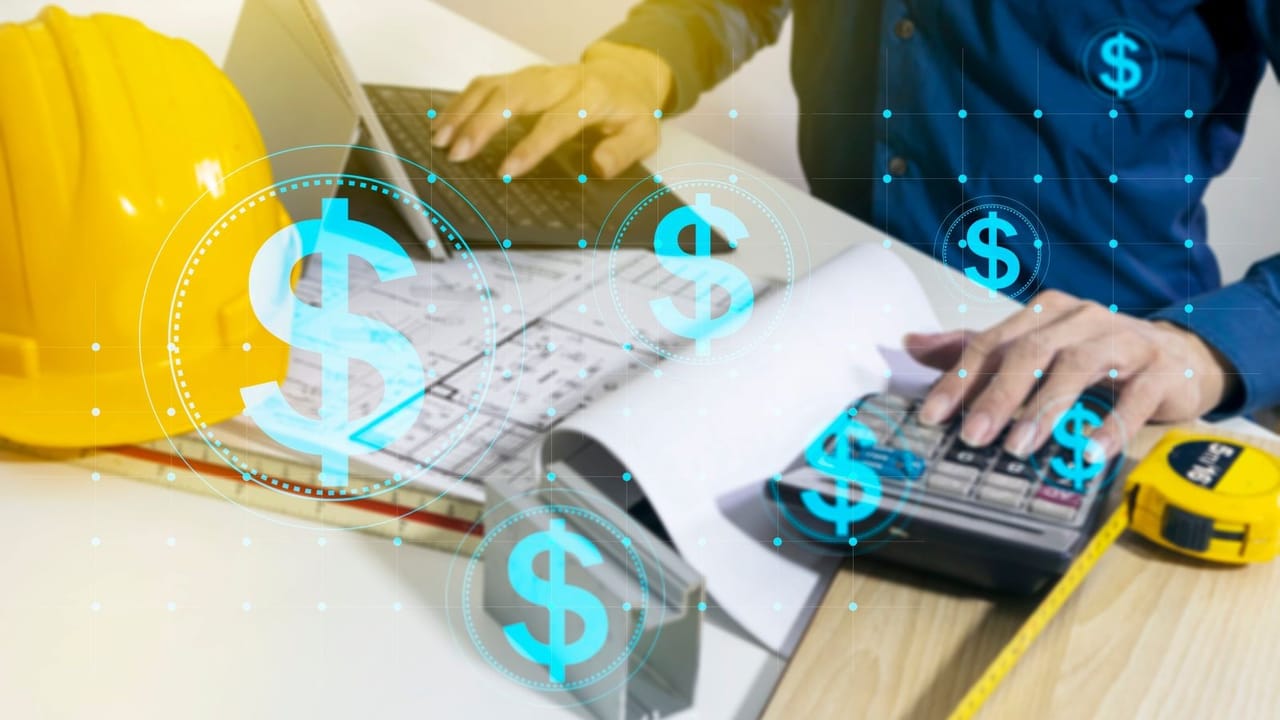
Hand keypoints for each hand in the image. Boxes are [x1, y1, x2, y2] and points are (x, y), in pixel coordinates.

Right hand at [430, 41, 673, 178]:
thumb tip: (599, 166)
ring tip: (442, 140)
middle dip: (482, 124)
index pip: (556, 121)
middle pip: (514, 96)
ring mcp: (535, 76)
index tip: (507, 170)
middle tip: (459, 153)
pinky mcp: (519, 77)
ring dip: (464, 112)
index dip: (530, 146)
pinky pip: (485, 84)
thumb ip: (622, 151)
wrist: (623, 75)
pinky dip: (461, 103)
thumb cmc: (628, 109)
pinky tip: (443, 124)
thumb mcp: (643, 134)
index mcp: (589, 96)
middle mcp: (557, 81)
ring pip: (494, 87)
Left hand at [904, 289, 1237, 459]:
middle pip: (1031, 351)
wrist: (1178, 356)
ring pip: (1077, 367)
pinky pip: (1135, 397)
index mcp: (1045, 313)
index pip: (992, 343)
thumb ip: (976, 349)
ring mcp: (1123, 341)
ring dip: (1045, 409)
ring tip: (1020, 446)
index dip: (961, 379)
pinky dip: (1111, 425)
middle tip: (972, 435)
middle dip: (997, 395)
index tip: (933, 415)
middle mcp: (1081, 320)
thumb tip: (911, 343)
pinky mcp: (1160, 370)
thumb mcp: (1035, 347)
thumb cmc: (1096, 354)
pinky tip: (1090, 452)